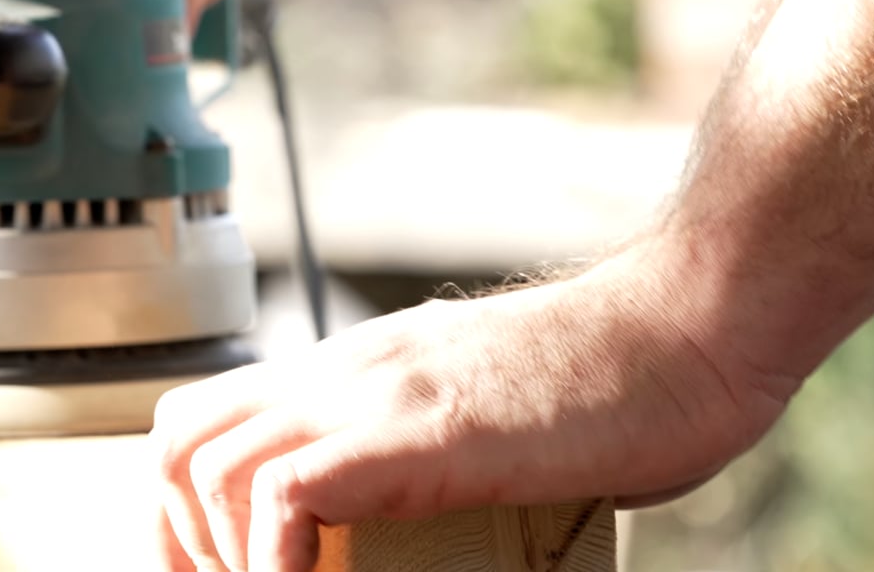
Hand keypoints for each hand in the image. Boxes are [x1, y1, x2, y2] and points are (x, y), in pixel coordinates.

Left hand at [149, 250, 798, 571]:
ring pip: (210, 463)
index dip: (189, 512)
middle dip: (184, 539)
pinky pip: (289, 491)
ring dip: (226, 554)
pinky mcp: (422, 431)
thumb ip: (432, 463)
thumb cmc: (622, 383)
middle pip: (181, 438)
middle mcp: (347, 373)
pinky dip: (276, 557)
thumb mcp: (488, 422)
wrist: (692, 324)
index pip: (210, 420)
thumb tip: (415, 534)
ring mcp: (378, 394)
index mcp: (358, 372)